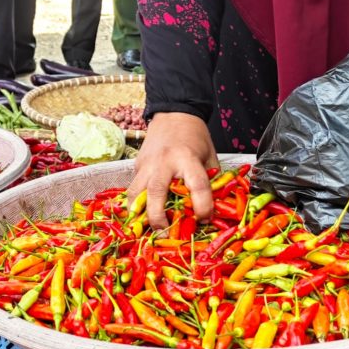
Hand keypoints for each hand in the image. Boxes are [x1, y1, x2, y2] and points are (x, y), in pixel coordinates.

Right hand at [127, 112, 218, 228]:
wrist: (173, 114)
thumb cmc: (194, 137)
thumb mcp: (209, 155)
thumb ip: (212, 180)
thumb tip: (215, 208)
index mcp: (187, 158)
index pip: (197, 185)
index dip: (202, 205)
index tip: (204, 218)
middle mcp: (164, 162)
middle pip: (157, 193)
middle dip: (159, 217)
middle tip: (165, 234)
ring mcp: (147, 164)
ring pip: (136, 193)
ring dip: (140, 214)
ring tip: (147, 230)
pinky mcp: (137, 167)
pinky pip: (133, 189)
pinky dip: (134, 205)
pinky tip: (139, 217)